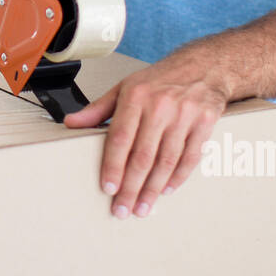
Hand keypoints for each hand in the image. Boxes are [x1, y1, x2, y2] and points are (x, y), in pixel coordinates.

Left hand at [64, 61, 229, 218]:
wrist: (203, 66)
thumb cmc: (160, 79)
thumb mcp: (125, 87)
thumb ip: (98, 109)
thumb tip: (71, 123)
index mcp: (137, 96)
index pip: (121, 138)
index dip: (113, 166)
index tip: (108, 188)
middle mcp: (160, 106)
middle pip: (143, 156)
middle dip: (131, 187)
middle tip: (123, 209)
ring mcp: (185, 115)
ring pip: (166, 161)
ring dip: (153, 189)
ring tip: (142, 207)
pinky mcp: (204, 123)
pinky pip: (190, 158)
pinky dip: (177, 177)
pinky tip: (166, 190)